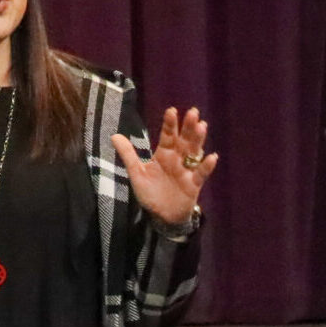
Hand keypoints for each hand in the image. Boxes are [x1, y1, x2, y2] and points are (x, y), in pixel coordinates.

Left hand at [111, 106, 217, 227]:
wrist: (160, 216)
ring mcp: (187, 171)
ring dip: (198, 140)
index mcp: (163, 155)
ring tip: (202, 126)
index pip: (168, 136)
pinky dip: (206, 166)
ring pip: (194, 152)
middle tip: (193, 111)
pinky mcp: (193, 185)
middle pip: (184, 140)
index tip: (172, 110)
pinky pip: (201, 174)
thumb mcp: (136, 173)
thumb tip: (114, 135)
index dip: (170, 124)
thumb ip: (128, 155)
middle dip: (188, 126)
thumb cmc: (150, 193)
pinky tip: (211, 156)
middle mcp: (177, 160)